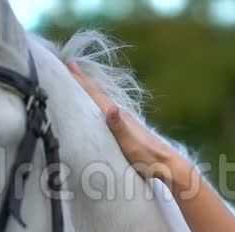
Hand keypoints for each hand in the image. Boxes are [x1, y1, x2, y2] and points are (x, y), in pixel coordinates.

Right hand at [67, 62, 191, 183]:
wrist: (165, 164)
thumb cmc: (147, 156)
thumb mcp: (130, 142)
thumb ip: (119, 126)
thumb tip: (111, 108)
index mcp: (118, 115)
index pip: (96, 95)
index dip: (82, 81)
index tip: (69, 65)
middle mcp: (121, 115)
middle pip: (98, 94)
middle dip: (84, 80)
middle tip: (70, 66)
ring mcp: (124, 122)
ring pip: (102, 102)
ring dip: (90, 91)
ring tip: (81, 83)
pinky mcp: (127, 130)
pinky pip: (107, 112)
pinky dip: (99, 105)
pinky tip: (100, 109)